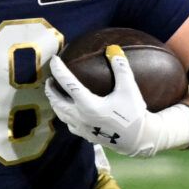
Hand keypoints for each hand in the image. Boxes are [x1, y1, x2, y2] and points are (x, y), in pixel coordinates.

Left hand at [43, 53, 188, 157]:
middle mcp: (81, 117)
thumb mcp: (129, 89)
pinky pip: (69, 124)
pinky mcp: (86, 135)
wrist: (138, 140)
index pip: (68, 84)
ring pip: (60, 114)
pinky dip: (64, 115)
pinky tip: (68, 112)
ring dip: (55, 103)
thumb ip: (121, 68)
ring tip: (54, 94)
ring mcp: (82, 128)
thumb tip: (113, 49)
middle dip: (50, 90)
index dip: (59, 70)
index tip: (54, 60)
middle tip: (49, 80)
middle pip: (57, 101)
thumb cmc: (134, 113)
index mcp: (88, 105)